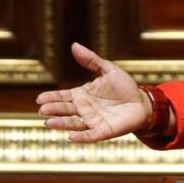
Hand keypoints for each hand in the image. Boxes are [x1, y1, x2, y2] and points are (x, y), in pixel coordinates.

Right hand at [36, 43, 150, 142]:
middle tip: (44, 109)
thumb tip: (74, 45)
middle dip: (54, 110)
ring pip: (74, 123)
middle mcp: (84, 109)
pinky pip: (90, 135)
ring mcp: (92, 121)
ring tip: (49, 122)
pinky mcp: (104, 131)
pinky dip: (81, 137)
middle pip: (65, 110)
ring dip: (62, 124)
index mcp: (82, 95)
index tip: (40, 98)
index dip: (52, 97)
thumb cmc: (125, 87)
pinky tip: (71, 137)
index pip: (63, 96)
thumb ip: (91, 60)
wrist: (143, 102)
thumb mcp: (108, 70)